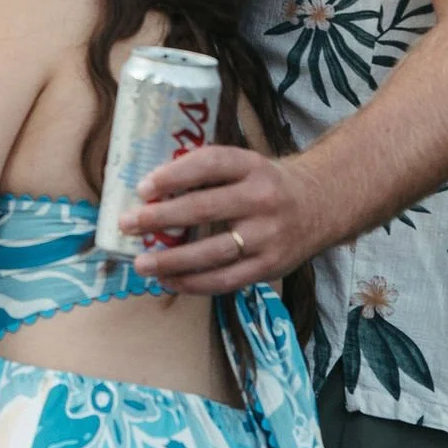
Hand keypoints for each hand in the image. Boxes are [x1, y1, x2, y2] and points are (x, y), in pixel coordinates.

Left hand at [122, 141, 321, 291]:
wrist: (321, 205)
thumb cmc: (266, 184)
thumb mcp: (246, 165)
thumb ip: (208, 174)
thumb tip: (150, 191)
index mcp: (252, 166)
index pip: (209, 165)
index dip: (174, 175)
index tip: (143, 187)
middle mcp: (262, 199)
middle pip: (204, 209)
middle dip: (160, 218)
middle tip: (127, 224)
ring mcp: (268, 236)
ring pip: (212, 252)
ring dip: (171, 260)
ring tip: (141, 264)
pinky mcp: (270, 266)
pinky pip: (225, 280)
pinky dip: (193, 283)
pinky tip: (168, 281)